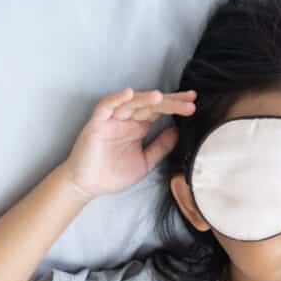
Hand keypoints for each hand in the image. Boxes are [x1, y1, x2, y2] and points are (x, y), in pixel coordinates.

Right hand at [59, 88, 196, 200]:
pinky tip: (129, 94)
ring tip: (162, 97)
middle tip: (189, 101)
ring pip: (131, 103)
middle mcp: (126, 120)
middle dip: (169, 102)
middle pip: (150, 105)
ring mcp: (112, 120)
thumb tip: (178, 131)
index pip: (159, 111)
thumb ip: (161, 146)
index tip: (193, 104)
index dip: (175, 106)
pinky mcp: (97, 123)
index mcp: (138, 127)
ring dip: (146, 98)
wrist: (88, 185)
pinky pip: (106, 106)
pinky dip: (117, 99)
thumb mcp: (145, 162)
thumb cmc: (113, 174)